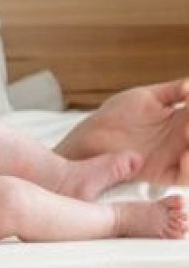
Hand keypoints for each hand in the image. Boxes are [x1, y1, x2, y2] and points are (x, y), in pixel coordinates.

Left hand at [56, 78, 188, 184]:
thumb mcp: (145, 98)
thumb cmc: (115, 117)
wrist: (88, 140)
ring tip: (188, 131)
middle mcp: (183, 139)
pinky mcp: (163, 174)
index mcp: (183, 118)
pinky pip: (185, 177)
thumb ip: (172, 91)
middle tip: (188, 123)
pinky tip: (186, 157)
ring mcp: (176, 157)